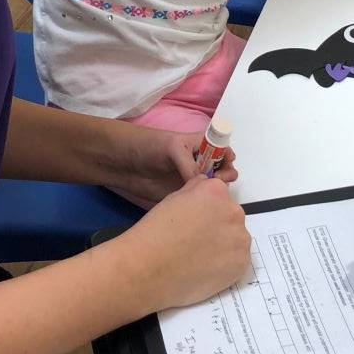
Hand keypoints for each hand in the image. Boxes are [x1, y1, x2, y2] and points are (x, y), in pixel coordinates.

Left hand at [101, 123, 237, 209]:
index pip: (224, 150)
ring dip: (217, 193)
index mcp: (201, 146)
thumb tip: (203, 183)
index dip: (228, 157)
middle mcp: (200, 163)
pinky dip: (205, 206)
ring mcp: (192, 181)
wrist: (124, 163)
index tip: (226, 165)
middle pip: (223, 171)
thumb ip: (189, 164)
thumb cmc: (149, 146)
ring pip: (214, 189)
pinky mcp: (183, 197)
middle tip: (218, 182)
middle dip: (226, 176)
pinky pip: (199, 202)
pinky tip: (204, 208)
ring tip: (210, 195)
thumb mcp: (172, 148)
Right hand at [120, 175, 250, 310]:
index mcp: (216, 192)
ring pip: (235, 238)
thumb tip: (205, 187)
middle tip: (194, 241)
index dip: (205, 209)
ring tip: (199, 257)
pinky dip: (226, 263)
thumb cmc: (155, 233)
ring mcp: (240, 239)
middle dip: (217, 225)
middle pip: (230, 215)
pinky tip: (205, 268)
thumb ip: (195, 190)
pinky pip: (237, 259)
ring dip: (223, 244)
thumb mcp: (173, 199)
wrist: (149, 270)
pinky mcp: (242, 264)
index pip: (219, 194)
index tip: (192, 221)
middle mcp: (234, 212)